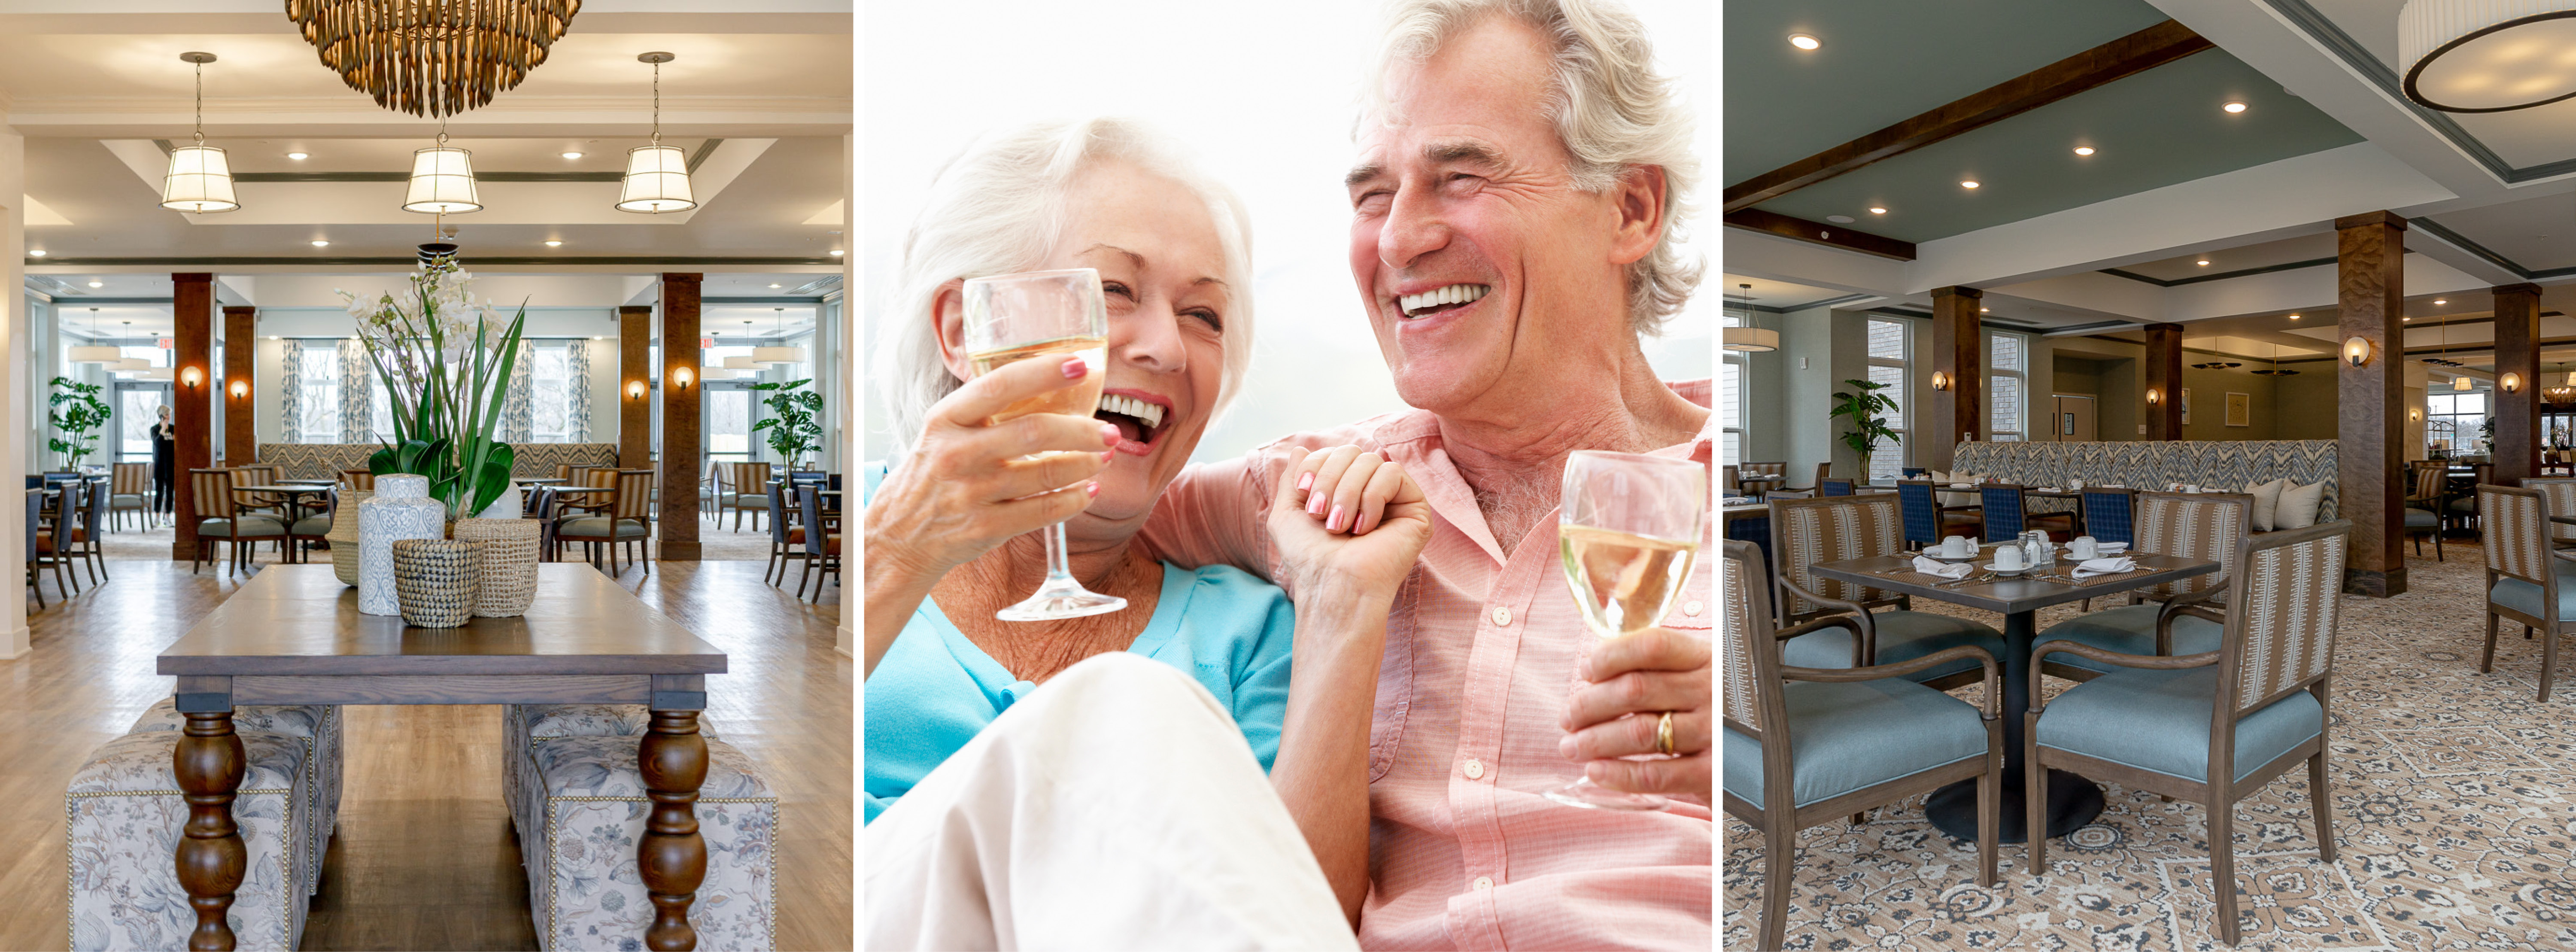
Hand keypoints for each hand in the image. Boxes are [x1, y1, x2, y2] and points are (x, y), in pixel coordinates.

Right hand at [863, 354, 1120, 582]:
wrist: (898, 536)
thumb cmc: (930, 475)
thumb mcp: (942, 432)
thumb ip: (982, 410)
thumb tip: (1045, 382)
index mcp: (945, 419)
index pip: (1000, 385)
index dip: (1044, 372)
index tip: (1081, 365)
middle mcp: (956, 453)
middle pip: (1033, 432)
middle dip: (1083, 431)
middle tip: (1112, 431)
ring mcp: (971, 493)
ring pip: (1045, 474)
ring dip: (1085, 465)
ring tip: (1104, 458)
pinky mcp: (984, 529)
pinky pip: (1042, 512)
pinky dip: (1073, 501)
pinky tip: (1087, 491)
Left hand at [1267, 445, 1432, 598]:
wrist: (1331, 585)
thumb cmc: (1309, 558)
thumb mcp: (1287, 514)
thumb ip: (1293, 479)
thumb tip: (1302, 447)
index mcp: (1345, 491)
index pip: (1334, 453)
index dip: (1316, 465)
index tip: (1303, 492)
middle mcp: (1371, 492)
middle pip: (1352, 452)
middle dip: (1329, 479)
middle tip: (1321, 515)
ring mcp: (1395, 500)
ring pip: (1371, 460)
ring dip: (1347, 493)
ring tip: (1340, 527)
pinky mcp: (1415, 509)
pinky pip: (1392, 474)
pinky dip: (1372, 498)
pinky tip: (1364, 529)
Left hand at [1559, 626, 1711, 801]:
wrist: (1772, 758)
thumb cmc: (1722, 711)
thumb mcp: (1703, 676)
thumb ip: (1662, 669)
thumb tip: (1595, 677)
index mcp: (1709, 659)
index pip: (1652, 645)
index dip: (1611, 656)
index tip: (1586, 671)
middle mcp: (1713, 691)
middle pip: (1636, 690)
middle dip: (1590, 705)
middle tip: (1567, 719)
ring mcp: (1715, 732)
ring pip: (1639, 732)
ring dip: (1595, 740)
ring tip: (1572, 746)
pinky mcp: (1713, 773)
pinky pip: (1656, 774)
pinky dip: (1619, 773)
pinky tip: (1597, 771)